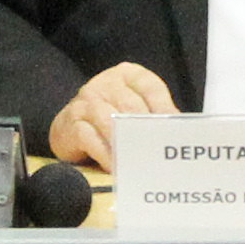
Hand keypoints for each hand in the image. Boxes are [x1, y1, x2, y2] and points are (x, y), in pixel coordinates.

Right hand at [52, 59, 176, 174]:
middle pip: (131, 105)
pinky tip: (117, 168)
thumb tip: (176, 133)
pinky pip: (91, 140)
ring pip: (110, 121)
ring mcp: (85, 102)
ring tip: (141, 162)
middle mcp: (105, 84)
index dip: (164, 107)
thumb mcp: (132, 108)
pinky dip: (106, 155)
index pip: (150, 87)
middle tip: (160, 151)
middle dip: (147, 129)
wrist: (68, 127)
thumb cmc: (110, 119)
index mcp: (127, 75)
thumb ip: (153, 115)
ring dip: (127, 144)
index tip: (174, 128)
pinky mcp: (71, 124)